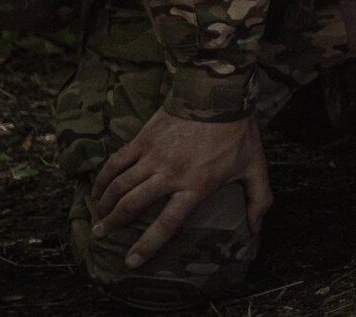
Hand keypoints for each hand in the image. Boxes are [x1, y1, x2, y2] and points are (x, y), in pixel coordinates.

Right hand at [89, 109, 270, 267]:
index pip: (166, 224)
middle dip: (114, 224)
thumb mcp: (255, 167)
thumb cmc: (239, 132)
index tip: (131, 262)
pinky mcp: (143, 139)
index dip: (147, 245)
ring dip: (104, 205)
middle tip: (102, 236)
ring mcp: (154, 156)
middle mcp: (170, 174)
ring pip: (120, 186)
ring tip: (97, 219)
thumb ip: (259, 199)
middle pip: (133, 206)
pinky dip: (102, 178)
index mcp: (196, 186)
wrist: (220, 94)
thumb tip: (256, 228)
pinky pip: (116, 162)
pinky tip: (96, 190)